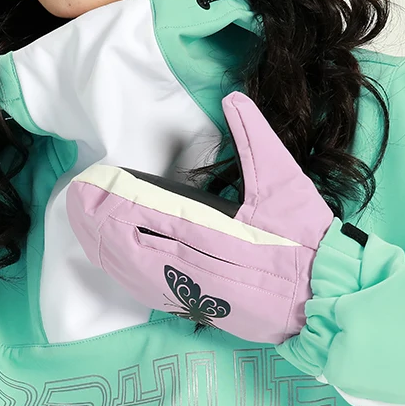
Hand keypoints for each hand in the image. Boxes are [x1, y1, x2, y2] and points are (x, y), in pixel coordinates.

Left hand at [65, 91, 335, 343]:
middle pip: (130, 242)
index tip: (93, 182)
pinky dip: (125, 274)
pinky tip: (112, 262)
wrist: (329, 297)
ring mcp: (197, 291)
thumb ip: (257, 138)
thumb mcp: (286, 181)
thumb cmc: (309, 239)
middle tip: (75, 200)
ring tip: (82, 226)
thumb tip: (234, 98)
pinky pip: (151, 292)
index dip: (115, 198)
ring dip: (105, 247)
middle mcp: (196, 264)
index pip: (148, 211)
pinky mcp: (202, 308)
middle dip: (97, 221)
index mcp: (213, 231)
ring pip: (135, 269)